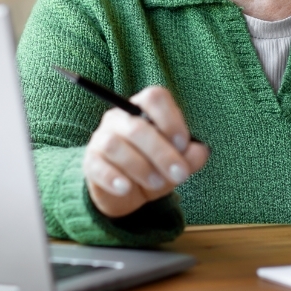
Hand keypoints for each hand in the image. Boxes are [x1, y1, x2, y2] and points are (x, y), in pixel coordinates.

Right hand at [83, 86, 209, 217]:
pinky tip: (126, 188)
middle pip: (137, 127)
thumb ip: (191, 156)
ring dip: (141, 167)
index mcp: (143, 109)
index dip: (171, 119)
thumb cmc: (154, 168)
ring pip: (116, 145)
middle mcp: (119, 118)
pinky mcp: (90, 162)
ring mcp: (101, 139)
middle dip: (162, 153)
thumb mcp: (176, 163)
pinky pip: (98, 166)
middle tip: (179, 174)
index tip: (183, 144)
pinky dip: (113, 178)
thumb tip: (200, 151)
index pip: (154, 98)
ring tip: (156, 183)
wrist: (125, 193)